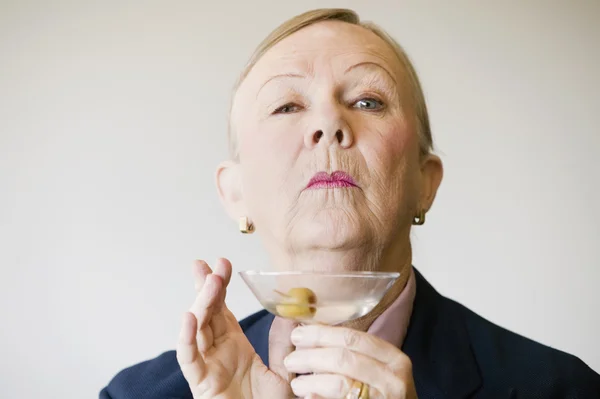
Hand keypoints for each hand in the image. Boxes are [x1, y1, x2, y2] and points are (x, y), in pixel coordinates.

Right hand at [176, 258, 295, 398]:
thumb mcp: (285, 372)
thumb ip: (286, 344)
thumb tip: (294, 314)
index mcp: (235, 345)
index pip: (224, 308)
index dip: (222, 285)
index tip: (222, 263)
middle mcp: (218, 350)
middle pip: (208, 312)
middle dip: (206, 286)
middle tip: (205, 264)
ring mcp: (207, 364)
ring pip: (199, 328)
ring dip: (202, 303)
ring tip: (209, 281)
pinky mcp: (200, 382)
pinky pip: (190, 358)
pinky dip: (187, 338)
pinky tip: (189, 316)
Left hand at [284, 325, 416, 398]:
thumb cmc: (379, 393)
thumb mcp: (376, 369)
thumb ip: (351, 350)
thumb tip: (308, 327)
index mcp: (393, 358)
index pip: (352, 338)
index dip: (321, 334)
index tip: (298, 333)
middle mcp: (393, 379)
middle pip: (343, 358)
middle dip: (311, 357)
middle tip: (291, 360)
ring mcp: (383, 398)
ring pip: (339, 383)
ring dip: (311, 381)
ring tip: (297, 384)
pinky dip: (319, 398)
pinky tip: (308, 397)